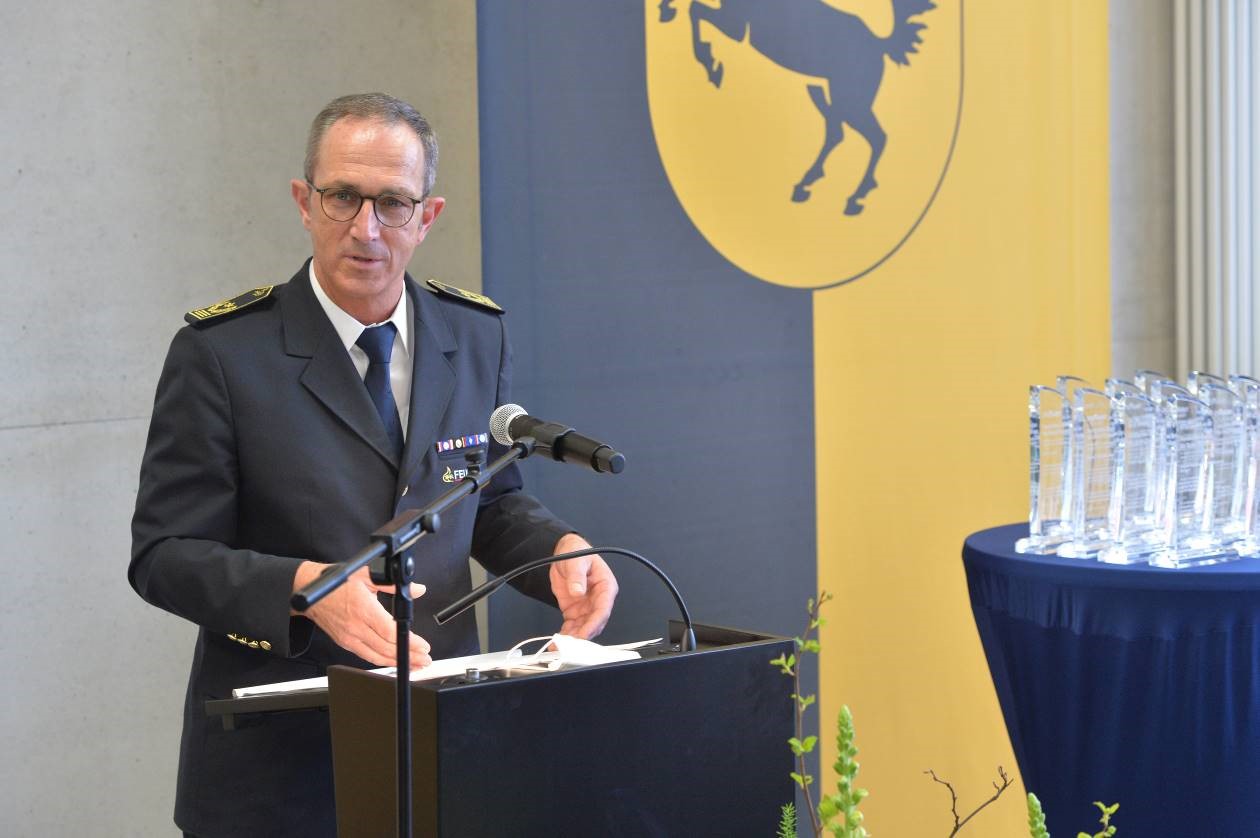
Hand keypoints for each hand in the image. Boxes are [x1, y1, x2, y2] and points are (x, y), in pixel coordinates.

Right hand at [291, 562, 432, 668]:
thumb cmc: (336, 582)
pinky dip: (382, 661)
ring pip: (377, 656)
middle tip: (425, 659)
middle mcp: (356, 626)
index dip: (409, 641)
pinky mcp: (344, 643)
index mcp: (363, 609)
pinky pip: (366, 656)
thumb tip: (417, 589)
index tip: (423, 646)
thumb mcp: (367, 575)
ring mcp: (349, 637)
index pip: (390, 631)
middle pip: (387, 648)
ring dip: (398, 663)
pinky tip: (394, 661)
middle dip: (409, 656)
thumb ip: (393, 584)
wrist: (308, 593)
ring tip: (415, 664)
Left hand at [549, 533, 617, 638]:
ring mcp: (586, 607)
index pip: (603, 610)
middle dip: (583, 635)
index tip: (584, 633)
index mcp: (606, 587)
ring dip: (574, 638)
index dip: (594, 624)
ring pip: (583, 628)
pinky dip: (566, 635)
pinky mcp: (575, 611)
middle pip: (594, 623)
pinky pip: (572, 627)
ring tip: (561, 646)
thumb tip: (578, 591)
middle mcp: (598, 600)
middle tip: (571, 645)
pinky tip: (557, 642)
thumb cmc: (576, 553)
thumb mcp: (576, 561)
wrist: (564, 552)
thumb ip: (577, 576)